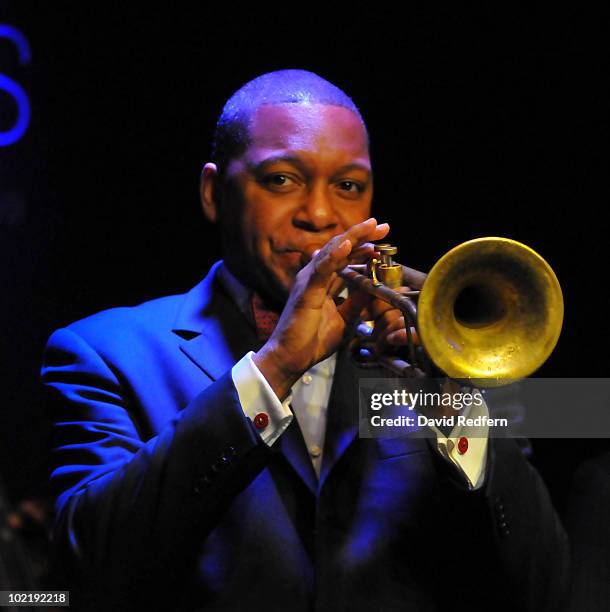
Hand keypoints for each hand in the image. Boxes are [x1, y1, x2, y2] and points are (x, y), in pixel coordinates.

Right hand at [253, 218, 389, 398]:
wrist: (291, 358)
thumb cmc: (312, 339)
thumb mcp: (345, 317)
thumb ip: (358, 300)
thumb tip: (376, 285)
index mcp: (323, 282)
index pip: (345, 258)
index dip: (363, 246)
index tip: (382, 238)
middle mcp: (315, 276)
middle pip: (340, 249)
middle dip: (362, 235)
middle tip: (382, 225)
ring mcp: (308, 281)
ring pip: (332, 252)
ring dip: (352, 237)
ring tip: (370, 226)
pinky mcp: (305, 290)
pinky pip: (322, 270)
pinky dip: (335, 255)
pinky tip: (347, 243)